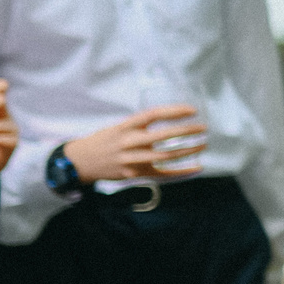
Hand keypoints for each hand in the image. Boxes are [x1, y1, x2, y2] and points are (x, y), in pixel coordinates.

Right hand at [66, 105, 206, 181]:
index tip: (192, 110)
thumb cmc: (104, 141)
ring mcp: (130, 160)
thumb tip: (169, 119)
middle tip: (203, 128)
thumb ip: (140, 125)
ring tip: (202, 145)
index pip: (153, 114)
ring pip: (164, 156)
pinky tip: (196, 168)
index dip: (174, 111)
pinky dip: (180, 172)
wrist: (80, 162)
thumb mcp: (119, 127)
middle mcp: (128, 142)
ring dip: (186, 151)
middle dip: (185, 132)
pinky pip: (161, 174)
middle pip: (162, 136)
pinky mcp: (133, 174)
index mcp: (126, 126)